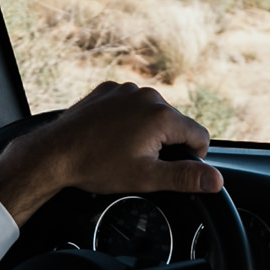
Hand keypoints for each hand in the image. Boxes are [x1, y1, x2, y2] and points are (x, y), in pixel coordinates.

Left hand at [0, 82, 224, 224]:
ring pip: (152, 114)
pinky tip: (110, 137)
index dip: (191, 158)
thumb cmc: (97, 165)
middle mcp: (147, 95)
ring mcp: (125, 90)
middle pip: (175, 124)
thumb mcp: (146, 177)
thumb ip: (185, 177)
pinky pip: (130, 105)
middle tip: (138, 162)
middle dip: (165, 144)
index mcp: (161, 115)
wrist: (54, 153)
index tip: (169, 169)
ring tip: (121, 150)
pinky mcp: (108, 90)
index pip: (199, 136)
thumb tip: (216, 180)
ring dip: (145, 131)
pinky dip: (126, 120)